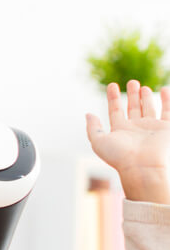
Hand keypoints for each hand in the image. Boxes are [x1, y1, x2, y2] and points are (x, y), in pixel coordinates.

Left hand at [86, 80, 169, 203]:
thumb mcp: (99, 142)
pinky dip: (167, 100)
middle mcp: (135, 129)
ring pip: (148, 108)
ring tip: (143, 87)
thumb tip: (88, 114)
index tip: (112, 85)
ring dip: (146, 97)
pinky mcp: (165, 129)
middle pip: (133, 108)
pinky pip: (168, 111)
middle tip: (132, 82)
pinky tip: (164, 89)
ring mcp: (151, 128)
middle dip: (132, 95)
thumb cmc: (120, 156)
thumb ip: (93, 128)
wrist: (143, 166)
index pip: (115, 110)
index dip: (113, 98)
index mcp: (120, 131)